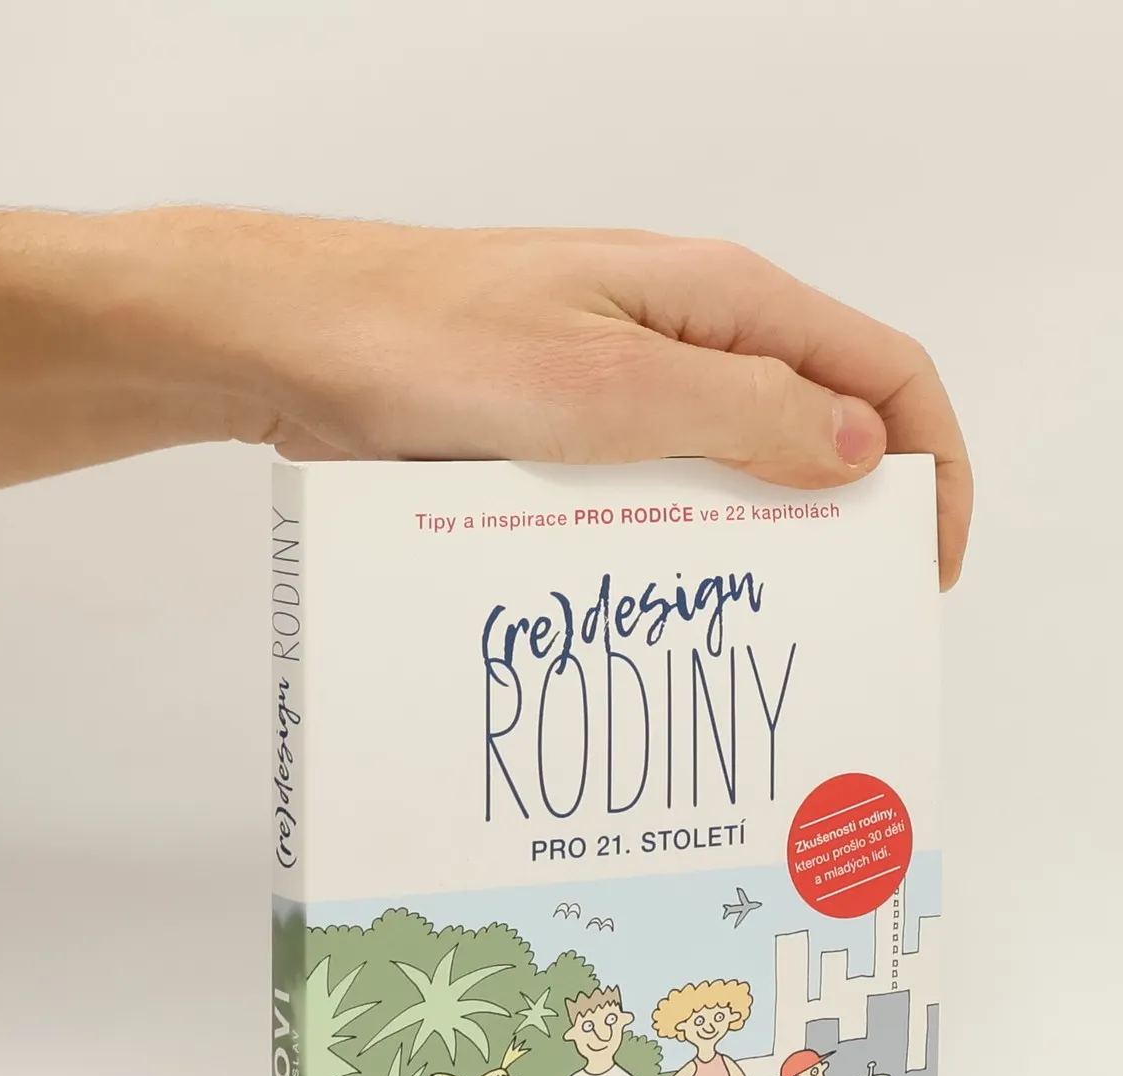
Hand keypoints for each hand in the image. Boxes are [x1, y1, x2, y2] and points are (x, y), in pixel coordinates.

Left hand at [128, 214, 970, 584]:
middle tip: (825, 624)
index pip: (881, 372)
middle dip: (835, 522)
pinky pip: (635, 484)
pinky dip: (657, 540)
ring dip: (739, 543)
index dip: (927, 468)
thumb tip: (856, 452)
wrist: (289, 342)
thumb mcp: (605, 388)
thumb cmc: (426, 342)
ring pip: (716, 464)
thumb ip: (739, 416)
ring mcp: (612, 377)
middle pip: (807, 424)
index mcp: (719, 299)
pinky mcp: (550, 422)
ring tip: (729, 636)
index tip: (920, 571)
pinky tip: (638, 604)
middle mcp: (679, 331)